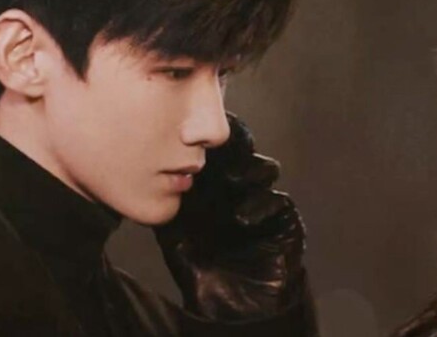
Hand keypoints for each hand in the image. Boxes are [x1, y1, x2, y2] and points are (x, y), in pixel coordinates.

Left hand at [153, 113, 307, 321]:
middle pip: (243, 153)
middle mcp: (240, 187)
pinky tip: (240, 218)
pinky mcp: (284, 220)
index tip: (193, 131)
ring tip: (229, 178)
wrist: (233, 304)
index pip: (217, 152)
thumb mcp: (174, 232)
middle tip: (219, 145)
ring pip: (264, 170)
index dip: (208, 140)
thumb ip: (168, 203)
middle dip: (234, 146)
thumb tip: (153, 173)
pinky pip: (277, 203)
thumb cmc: (200, 268)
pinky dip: (260, 206)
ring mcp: (263, 201)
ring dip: (249, 170)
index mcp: (215, 184)